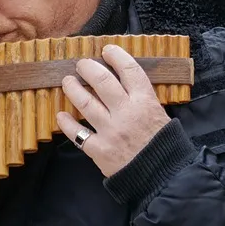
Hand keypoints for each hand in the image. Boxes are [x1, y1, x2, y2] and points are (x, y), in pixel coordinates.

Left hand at [56, 44, 170, 176]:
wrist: (162, 176)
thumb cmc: (163, 144)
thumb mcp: (160, 115)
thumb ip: (143, 99)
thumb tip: (124, 82)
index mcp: (145, 102)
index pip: (129, 70)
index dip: (116, 56)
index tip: (107, 50)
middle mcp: (126, 113)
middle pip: (102, 82)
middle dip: (88, 68)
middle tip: (81, 64)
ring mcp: (111, 131)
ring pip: (85, 103)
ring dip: (73, 89)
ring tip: (68, 81)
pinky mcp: (99, 150)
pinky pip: (77, 134)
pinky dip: (67, 123)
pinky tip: (61, 115)